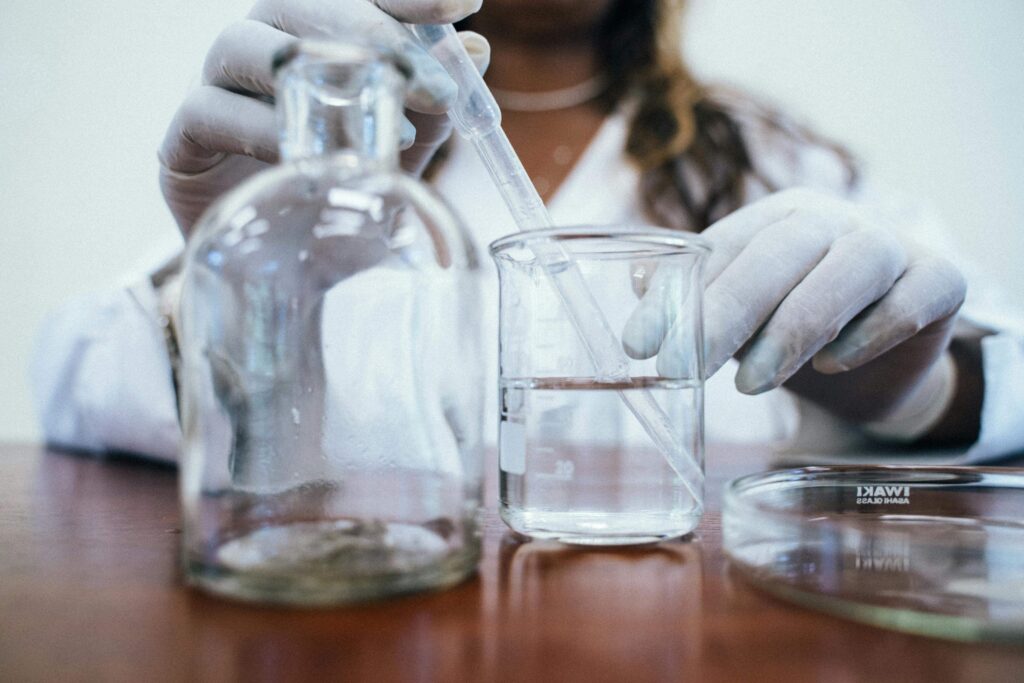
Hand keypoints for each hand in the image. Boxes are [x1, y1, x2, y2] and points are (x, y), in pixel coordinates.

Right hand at [158, 0, 488, 234]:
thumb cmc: (343, 200)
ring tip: (379, 114)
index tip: (467, 4)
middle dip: (366, 29)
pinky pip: (208, 113)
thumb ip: (431, 105)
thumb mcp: (402, 154)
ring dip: (310, 70)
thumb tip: (474, 50)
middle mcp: (263, 49)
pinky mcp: (183, 139)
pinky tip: (308, 154)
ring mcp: (216, 88)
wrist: (290, 279)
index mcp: (315, 39)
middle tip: (426, 78)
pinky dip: (260, 128)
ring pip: (241, 44)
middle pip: (296, 3)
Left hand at [624, 188, 966, 421]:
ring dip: (796, 327)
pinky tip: (833, 366)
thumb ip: (693, 298)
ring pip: (850, 268)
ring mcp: (891, 245)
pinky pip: (912, 298)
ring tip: (753, 385)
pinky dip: (872, 331)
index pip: (721, 247)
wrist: (877, 363)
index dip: (678, 296)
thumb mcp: (737, 318)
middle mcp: (833, 221)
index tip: (640, 346)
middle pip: (781, 251)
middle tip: (689, 369)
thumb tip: (635, 282)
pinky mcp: (940, 280)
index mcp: (775, 219)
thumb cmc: (793, 328)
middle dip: (729, 312)